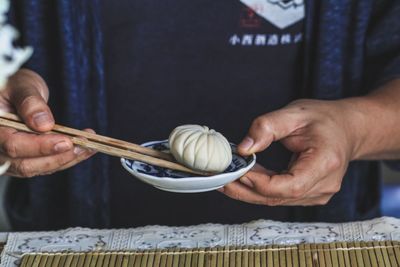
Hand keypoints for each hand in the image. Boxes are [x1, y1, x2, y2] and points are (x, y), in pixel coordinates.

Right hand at [0, 69, 94, 177]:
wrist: (14, 93)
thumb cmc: (14, 85)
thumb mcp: (22, 86)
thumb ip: (30, 102)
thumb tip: (44, 124)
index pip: (14, 145)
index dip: (41, 146)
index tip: (66, 141)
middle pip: (26, 165)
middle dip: (57, 157)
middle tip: (82, 145)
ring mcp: (9, 158)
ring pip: (38, 168)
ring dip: (66, 160)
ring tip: (90, 146)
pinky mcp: (24, 160)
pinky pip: (45, 165)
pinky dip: (67, 159)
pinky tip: (86, 149)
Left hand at [219, 99, 358, 205]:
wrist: (347, 128)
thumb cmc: (324, 119)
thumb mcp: (294, 113)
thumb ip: (266, 127)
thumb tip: (243, 148)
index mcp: (325, 164)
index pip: (288, 185)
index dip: (258, 182)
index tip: (236, 170)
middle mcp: (324, 185)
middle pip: (278, 198)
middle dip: (245, 190)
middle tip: (221, 179)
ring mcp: (318, 194)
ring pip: (276, 200)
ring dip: (249, 191)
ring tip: (227, 178)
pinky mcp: (310, 194)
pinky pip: (280, 196)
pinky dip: (260, 189)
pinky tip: (244, 178)